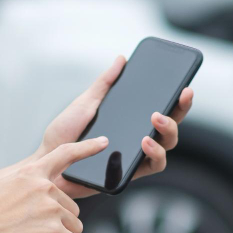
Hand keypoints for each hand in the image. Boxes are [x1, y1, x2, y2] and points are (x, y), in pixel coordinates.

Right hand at [0, 138, 107, 232]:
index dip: (87, 147)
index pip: (65, 153)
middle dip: (56, 225)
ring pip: (74, 228)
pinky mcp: (55, 229)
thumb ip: (31, 191)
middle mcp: (45, 186)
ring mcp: (51, 206)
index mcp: (31, 173)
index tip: (104, 142)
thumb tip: (52, 207)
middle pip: (72, 209)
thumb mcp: (6, 191)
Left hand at [36, 55, 193, 198]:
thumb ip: (105, 83)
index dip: (178, 99)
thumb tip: (122, 59)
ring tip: (156, 119)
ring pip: (168, 145)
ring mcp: (136, 156)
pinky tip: (144, 142)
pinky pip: (153, 165)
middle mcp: (138, 137)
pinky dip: (154, 153)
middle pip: (172, 126)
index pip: (163, 108)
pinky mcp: (130, 173)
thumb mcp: (85, 102)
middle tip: (178, 97)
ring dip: (169, 130)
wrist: (47, 162)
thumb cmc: (64, 134)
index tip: (185, 86)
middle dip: (179, 110)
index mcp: (132, 120)